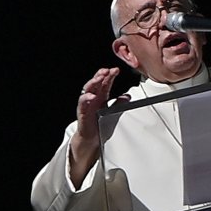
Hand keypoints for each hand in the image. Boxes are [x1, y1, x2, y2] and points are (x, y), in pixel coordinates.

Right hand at [69, 67, 129, 185]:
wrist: (91, 140)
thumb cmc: (100, 125)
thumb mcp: (113, 113)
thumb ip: (119, 104)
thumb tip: (128, 96)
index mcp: (100, 97)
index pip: (105, 83)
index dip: (109, 76)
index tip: (116, 70)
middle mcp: (93, 99)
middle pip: (96, 83)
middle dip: (101, 75)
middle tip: (107, 70)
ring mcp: (87, 105)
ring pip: (88, 90)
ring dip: (93, 83)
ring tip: (99, 78)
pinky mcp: (82, 113)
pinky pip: (82, 104)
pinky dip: (86, 99)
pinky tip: (91, 96)